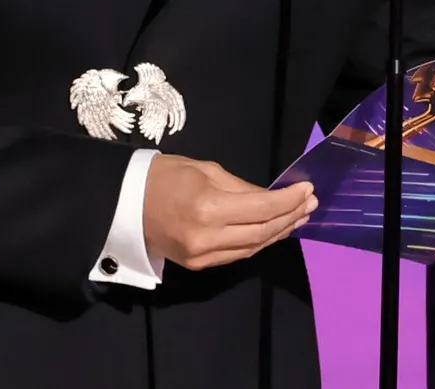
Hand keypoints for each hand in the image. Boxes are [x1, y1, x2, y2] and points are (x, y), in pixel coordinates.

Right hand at [142, 155, 315, 270]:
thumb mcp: (206, 170)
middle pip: (262, 232)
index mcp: (208, 208)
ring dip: (279, 232)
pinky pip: (237, 255)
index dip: (289, 201)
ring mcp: (202, 256)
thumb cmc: (164, 176)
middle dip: (290, 217)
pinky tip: (273, 229)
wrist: (125, 203)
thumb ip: (242, 187)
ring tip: (299, 216)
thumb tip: (272, 197)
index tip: (307, 189)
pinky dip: (258, 242)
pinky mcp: (198, 265)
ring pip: (252, 247)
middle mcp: (207, 237)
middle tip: (310, 203)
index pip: (262, 209)